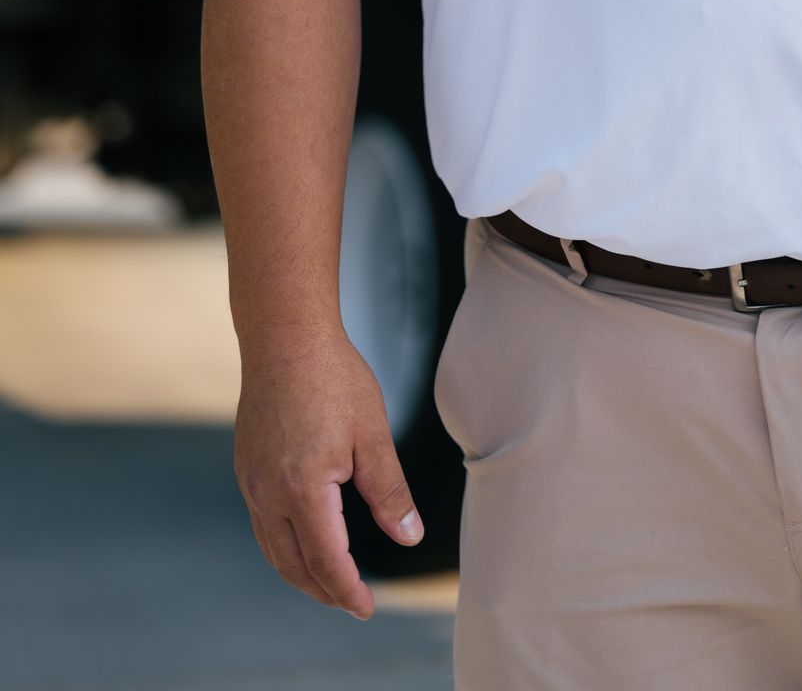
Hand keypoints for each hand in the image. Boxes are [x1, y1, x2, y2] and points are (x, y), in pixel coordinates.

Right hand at [234, 328, 423, 618]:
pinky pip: (263, 525)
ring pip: (274, 549)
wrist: (284, 337)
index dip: (348, 590)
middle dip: (324, 591)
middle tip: (353, 603)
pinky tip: (306, 540)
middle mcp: (269, 494)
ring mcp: (252, 482)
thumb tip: (408, 536)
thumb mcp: (372, 434)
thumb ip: (389, 491)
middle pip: (294, 565)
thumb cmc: (333, 377)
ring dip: (302, 573)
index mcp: (304, 489)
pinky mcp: (247, 468)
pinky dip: (285, 546)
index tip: (367, 609)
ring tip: (331, 582)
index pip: (327, 560)